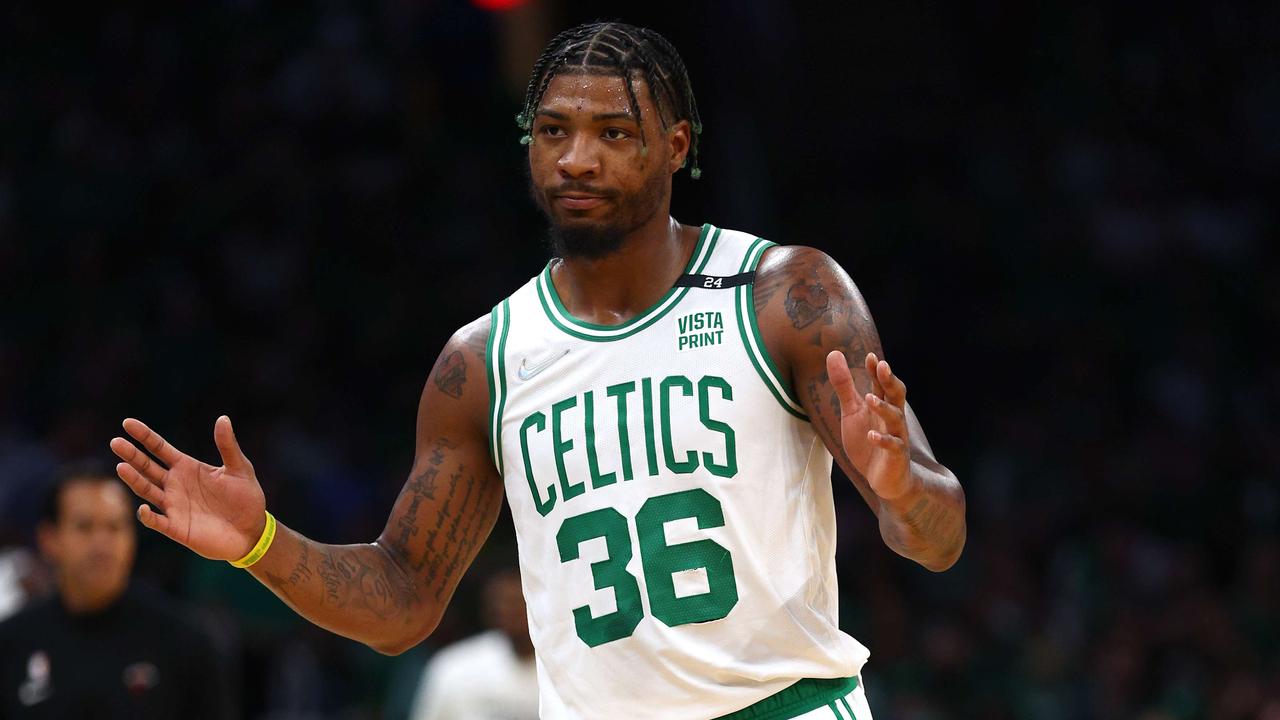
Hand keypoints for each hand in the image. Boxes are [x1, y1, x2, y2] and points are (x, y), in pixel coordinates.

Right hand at [110, 416, 266, 560]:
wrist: (252, 530)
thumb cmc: (245, 497)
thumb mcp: (240, 468)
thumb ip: (228, 445)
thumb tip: (223, 418)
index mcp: (187, 467)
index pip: (160, 448)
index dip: (145, 436)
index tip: (128, 423)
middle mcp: (175, 485)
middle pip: (147, 467)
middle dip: (132, 455)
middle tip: (115, 442)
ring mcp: (173, 506)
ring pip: (146, 490)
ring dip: (134, 480)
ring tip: (121, 466)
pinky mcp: (176, 527)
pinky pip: (157, 521)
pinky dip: (148, 516)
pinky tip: (143, 508)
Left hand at [825, 351, 915, 500]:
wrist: (886, 478)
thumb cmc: (869, 441)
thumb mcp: (852, 411)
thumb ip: (844, 385)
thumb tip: (833, 353)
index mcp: (882, 405)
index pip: (881, 383)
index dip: (876, 370)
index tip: (870, 356)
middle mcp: (892, 417)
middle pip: (895, 395)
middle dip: (889, 380)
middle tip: (882, 365)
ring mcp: (896, 436)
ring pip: (896, 418)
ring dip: (883, 408)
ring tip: (870, 398)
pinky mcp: (896, 455)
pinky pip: (893, 446)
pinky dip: (883, 440)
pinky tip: (872, 435)